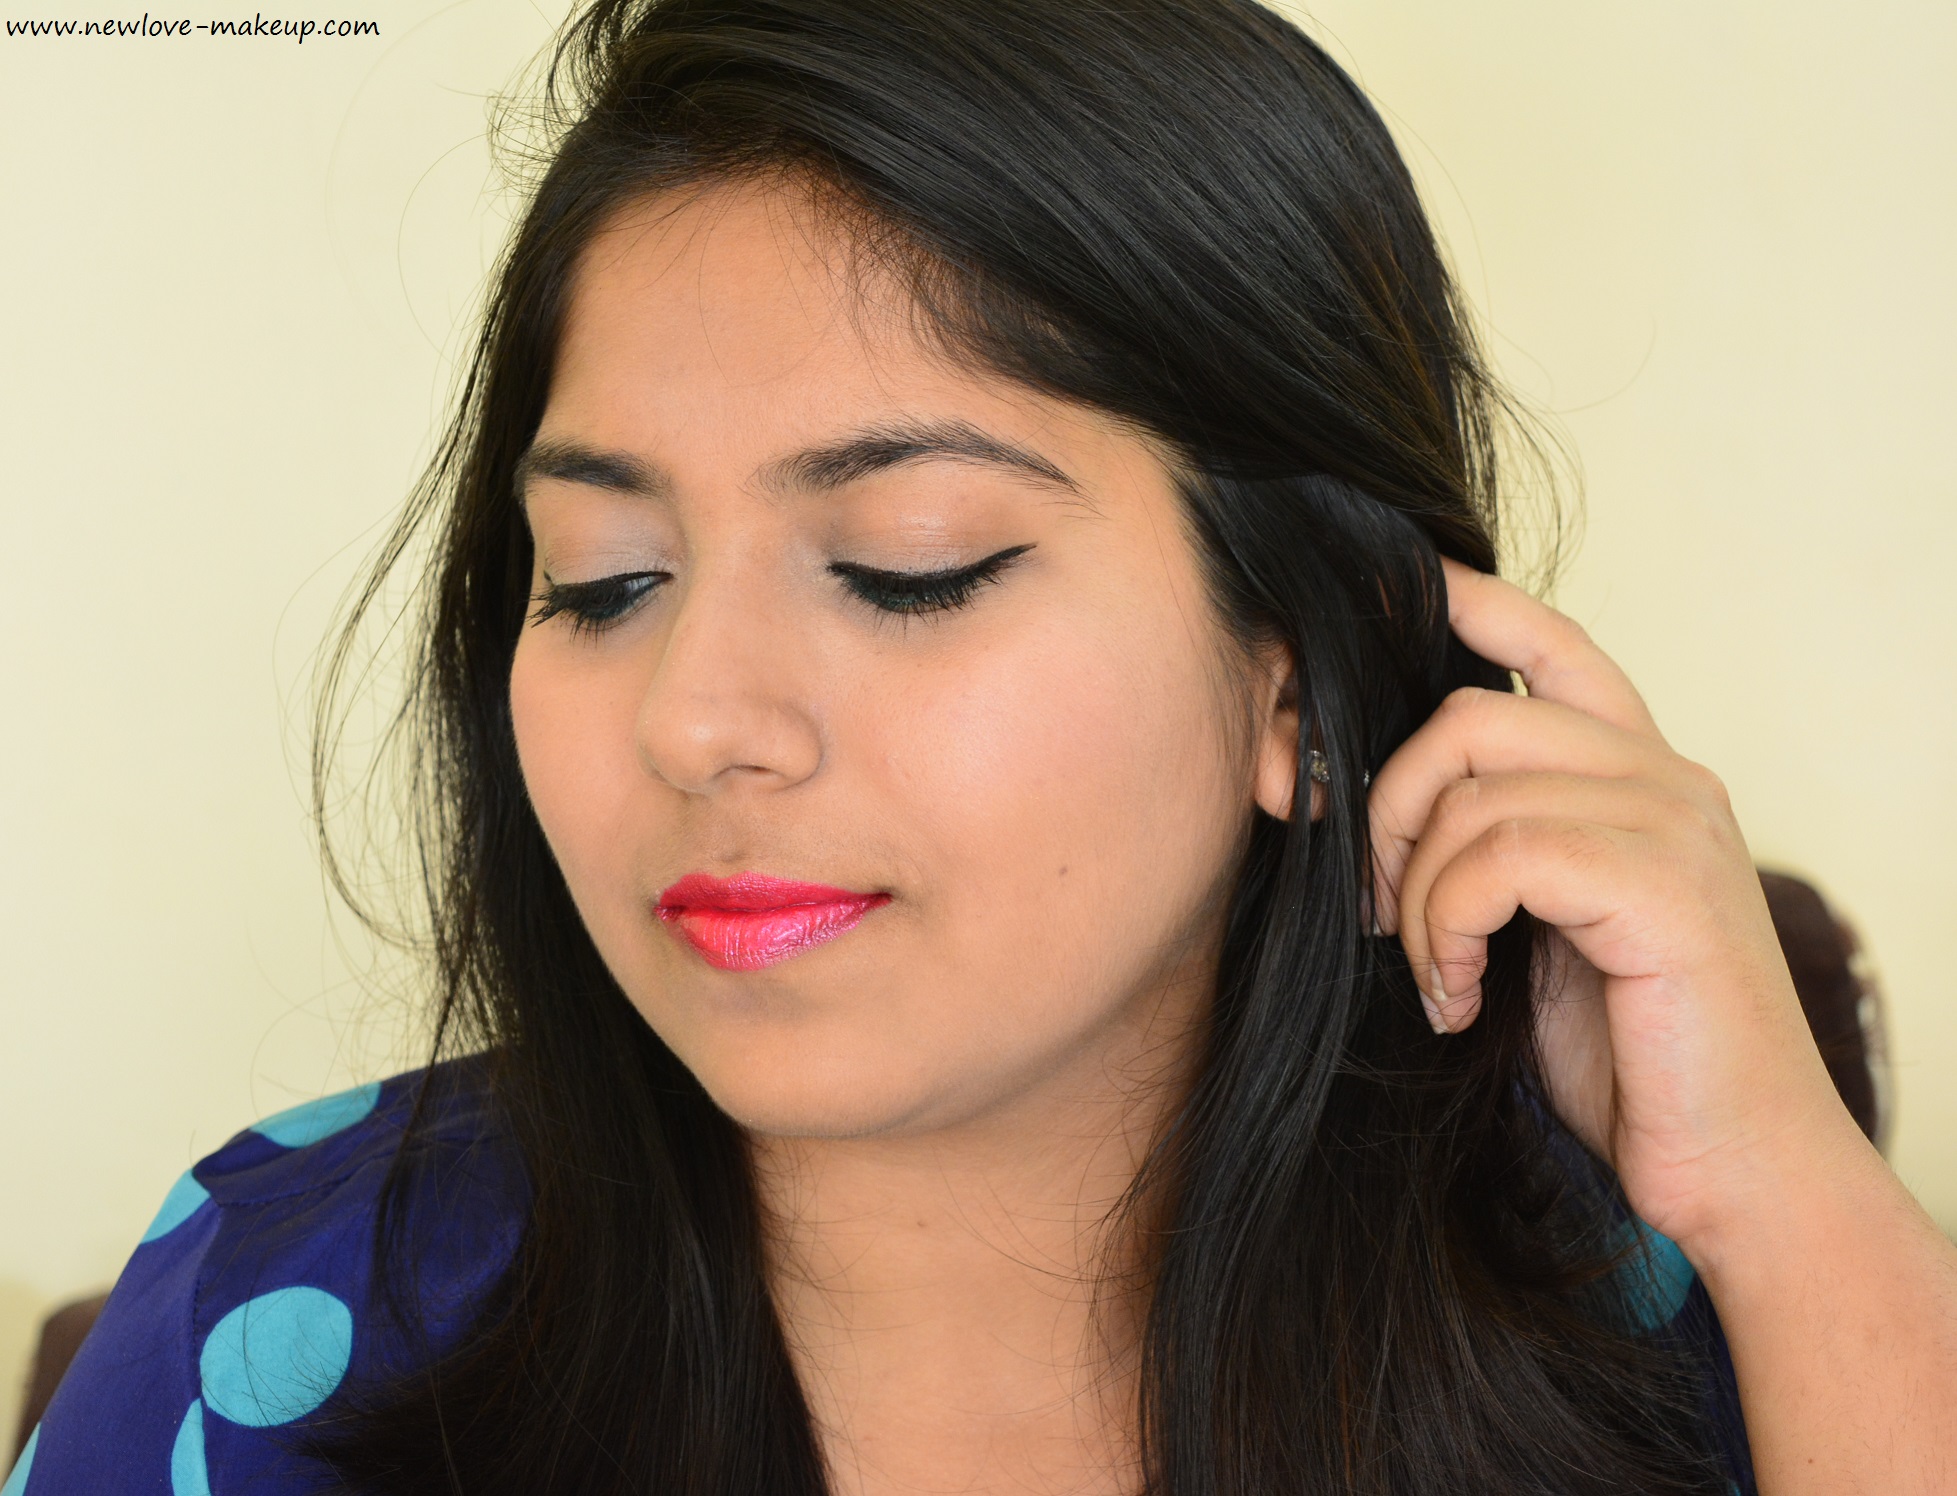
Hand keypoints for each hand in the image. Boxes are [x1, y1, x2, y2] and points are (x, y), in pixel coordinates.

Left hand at [1367, 559, 1860, 1255]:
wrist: (1733, 1168)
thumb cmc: (1632, 1056)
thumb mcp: (1544, 929)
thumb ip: (1498, 849)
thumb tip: (1380, 803)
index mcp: (1640, 778)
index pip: (1554, 646)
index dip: (1472, 607)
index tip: (1397, 593)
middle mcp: (1665, 779)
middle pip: (1470, 714)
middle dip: (1388, 809)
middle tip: (1382, 913)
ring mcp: (1672, 825)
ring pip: (1472, 790)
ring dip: (1418, 895)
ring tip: (1437, 975)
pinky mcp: (1663, 886)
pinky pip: (1500, 855)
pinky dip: (1449, 928)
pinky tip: (1459, 997)